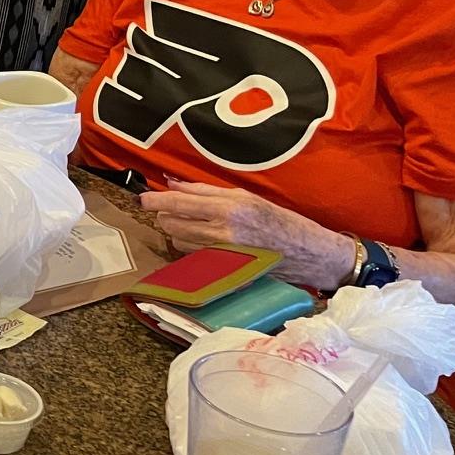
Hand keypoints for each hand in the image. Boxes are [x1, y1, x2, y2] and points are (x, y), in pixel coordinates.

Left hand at [138, 182, 352, 289]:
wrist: (310, 254)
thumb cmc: (281, 221)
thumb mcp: (246, 197)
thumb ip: (206, 191)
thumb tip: (173, 183)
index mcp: (229, 208)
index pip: (180, 203)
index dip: (156, 200)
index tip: (143, 199)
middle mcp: (223, 232)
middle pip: (172, 224)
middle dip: (167, 216)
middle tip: (175, 211)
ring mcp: (223, 254)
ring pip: (179, 242)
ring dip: (179, 233)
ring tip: (197, 227)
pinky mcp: (226, 271)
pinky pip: (194, 258)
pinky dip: (192, 249)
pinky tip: (205, 243)